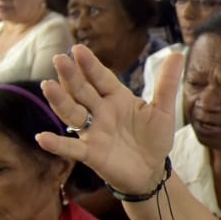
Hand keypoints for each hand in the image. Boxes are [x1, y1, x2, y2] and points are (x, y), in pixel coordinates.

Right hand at [38, 45, 182, 194]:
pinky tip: (42, 137)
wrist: (152, 171)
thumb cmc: (155, 138)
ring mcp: (93, 132)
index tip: (78, 49)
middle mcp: (100, 112)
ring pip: (73, 113)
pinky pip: (71, 147)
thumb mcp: (163, 110)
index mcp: (117, 98)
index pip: (101, 78)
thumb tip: (178, 53)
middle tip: (59, 59)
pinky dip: (57, 144)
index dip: (90, 65)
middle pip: (83, 91)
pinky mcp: (91, 153)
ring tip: (47, 86)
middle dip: (71, 76)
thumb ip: (166, 84)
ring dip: (60, 101)